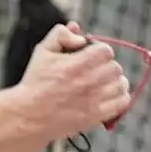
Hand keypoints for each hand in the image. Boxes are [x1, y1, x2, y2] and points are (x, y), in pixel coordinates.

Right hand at [20, 22, 130, 138]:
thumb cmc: (36, 81)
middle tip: (97, 69)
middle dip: (107, 65)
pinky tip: (110, 95)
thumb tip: (80, 34)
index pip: (105, 50)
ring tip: (105, 82)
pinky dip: (120, 97)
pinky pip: (122, 103)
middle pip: (115, 67)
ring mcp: (93, 101)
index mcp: (75, 65)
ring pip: (121, 84)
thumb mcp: (43, 51)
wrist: (29, 115)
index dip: (100, 50)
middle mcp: (87, 83)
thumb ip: (61, 34)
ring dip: (115, 81)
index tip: (92, 55)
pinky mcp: (95, 116)